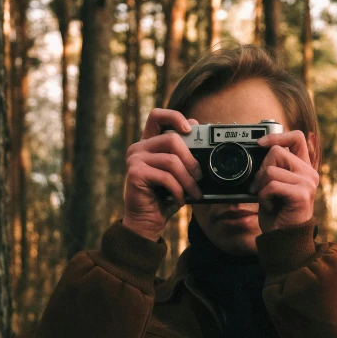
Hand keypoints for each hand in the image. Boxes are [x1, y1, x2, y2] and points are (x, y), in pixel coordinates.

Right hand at [122, 109, 201, 240]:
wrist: (148, 221)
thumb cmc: (164, 197)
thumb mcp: (179, 174)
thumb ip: (185, 155)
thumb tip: (201, 135)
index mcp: (149, 143)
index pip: (157, 116)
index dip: (175, 117)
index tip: (191, 129)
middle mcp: (139, 148)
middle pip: (171, 140)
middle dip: (191, 160)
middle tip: (200, 177)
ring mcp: (135, 159)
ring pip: (172, 161)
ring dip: (188, 181)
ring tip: (194, 193)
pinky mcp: (135, 173)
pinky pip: (166, 177)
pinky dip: (178, 191)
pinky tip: (179, 200)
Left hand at [248, 130, 318, 233]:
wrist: (283, 239)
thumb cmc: (277, 214)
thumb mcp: (274, 185)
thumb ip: (274, 167)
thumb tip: (261, 149)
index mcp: (304, 168)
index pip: (296, 137)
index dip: (277, 136)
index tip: (260, 144)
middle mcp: (309, 173)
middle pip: (277, 152)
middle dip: (261, 170)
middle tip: (260, 188)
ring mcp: (307, 183)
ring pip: (271, 170)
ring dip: (261, 187)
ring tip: (268, 200)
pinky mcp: (302, 194)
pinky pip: (272, 185)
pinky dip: (264, 197)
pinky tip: (270, 206)